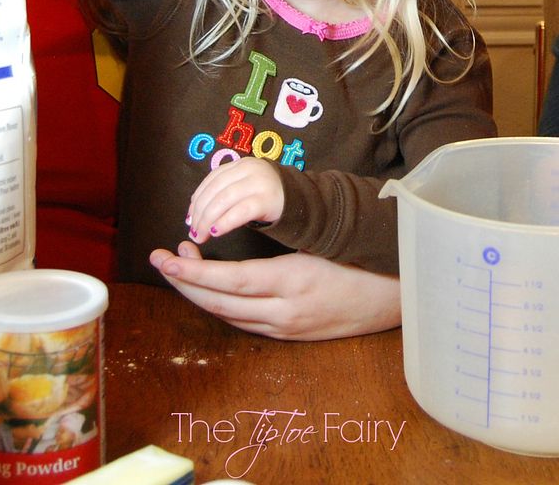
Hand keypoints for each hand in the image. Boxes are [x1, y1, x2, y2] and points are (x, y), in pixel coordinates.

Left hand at [149, 241, 400, 340]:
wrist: (400, 293)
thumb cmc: (359, 253)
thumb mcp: (316, 241)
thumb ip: (275, 242)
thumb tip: (228, 225)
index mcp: (292, 282)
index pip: (228, 283)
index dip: (192, 273)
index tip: (166, 257)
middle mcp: (287, 312)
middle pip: (221, 305)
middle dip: (184, 284)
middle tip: (159, 259)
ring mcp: (290, 328)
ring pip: (230, 317)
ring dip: (200, 293)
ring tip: (181, 264)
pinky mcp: (294, 334)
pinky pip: (247, 323)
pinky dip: (222, 305)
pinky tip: (211, 286)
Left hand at [186, 158, 283, 242]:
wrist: (305, 204)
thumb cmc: (270, 200)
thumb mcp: (247, 188)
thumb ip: (225, 193)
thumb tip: (195, 214)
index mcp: (241, 165)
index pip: (211, 180)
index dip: (197, 199)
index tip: (189, 218)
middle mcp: (248, 169)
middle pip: (215, 190)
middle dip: (199, 212)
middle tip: (192, 232)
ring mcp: (259, 183)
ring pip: (224, 200)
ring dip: (207, 219)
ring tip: (201, 235)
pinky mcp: (267, 199)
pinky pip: (240, 211)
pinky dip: (224, 222)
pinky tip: (216, 232)